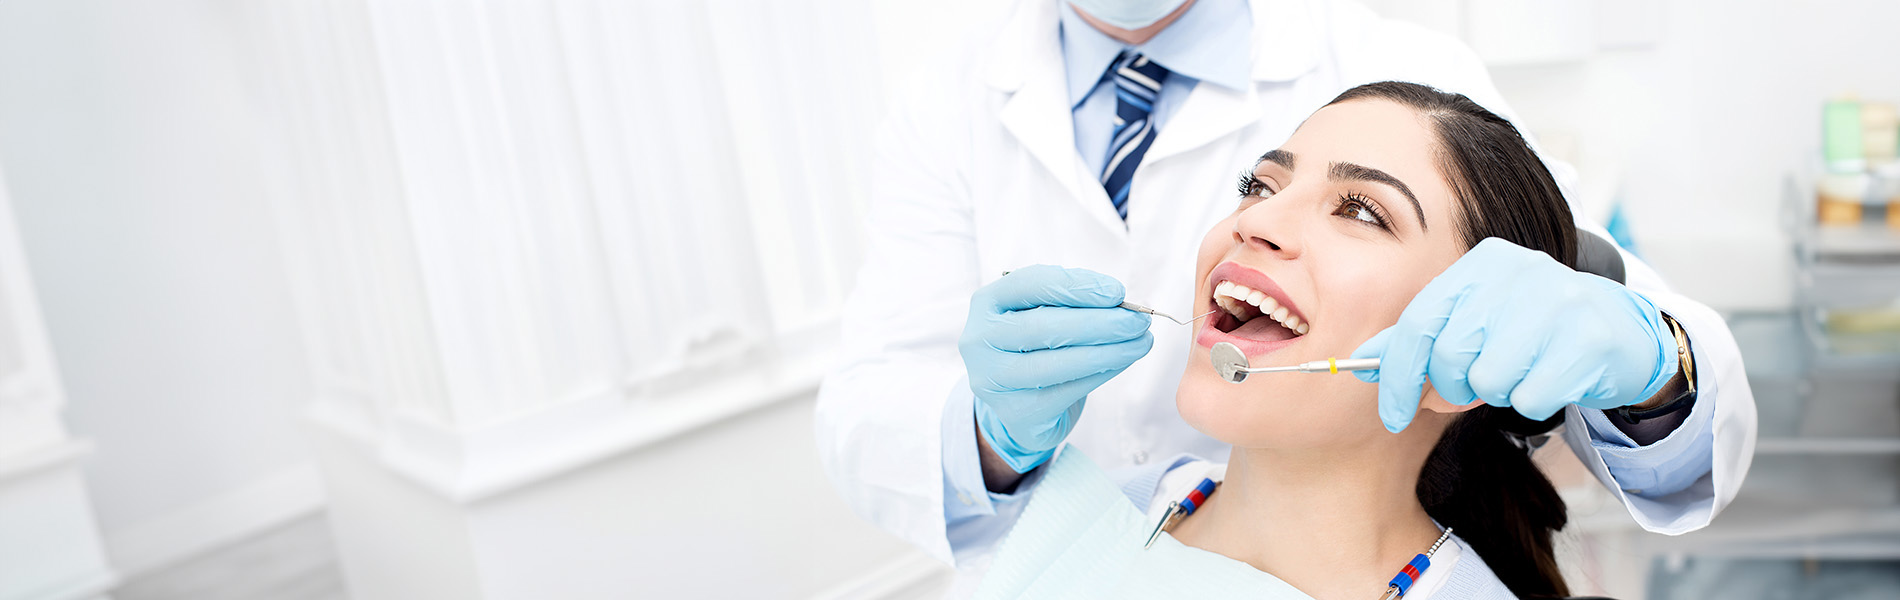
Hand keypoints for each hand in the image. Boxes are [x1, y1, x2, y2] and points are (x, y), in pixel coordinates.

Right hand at [961, 265, 1153, 471]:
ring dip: (1108, 351)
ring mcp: (993, 379)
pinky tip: (1123, 361)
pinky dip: (1101, 373)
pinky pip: (1067, 390)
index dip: (1076, 286)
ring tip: (1141, 342)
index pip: (1030, 284)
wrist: (1021, 401)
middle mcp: (979, 340)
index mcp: (987, 302)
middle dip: (1100, 322)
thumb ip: (1072, 302)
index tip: (1117, 292)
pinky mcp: (1015, 411)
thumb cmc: (1037, 345)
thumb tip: (1120, 302)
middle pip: (1044, 326)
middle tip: (1138, 321)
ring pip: (1058, 362)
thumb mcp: (1043, 313)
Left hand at [1350, 238, 1677, 431]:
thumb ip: (1421, 339)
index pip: (1418, 323)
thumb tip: (1361, 363)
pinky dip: (1534, 400)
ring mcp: (1557, 303)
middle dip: (1453, 388)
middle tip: (1476, 387)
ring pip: (1489, 380)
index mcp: (1481, 263)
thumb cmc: (1533, 331)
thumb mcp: (1475, 321)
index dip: (1397, 376)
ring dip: (1499, 393)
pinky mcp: (1589, 340)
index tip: (1391, 415)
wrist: (1622, 332)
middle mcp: (1517, 272)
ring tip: (1522, 371)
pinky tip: (1553, 377)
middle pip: (1450, 356)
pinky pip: (1530, 397)